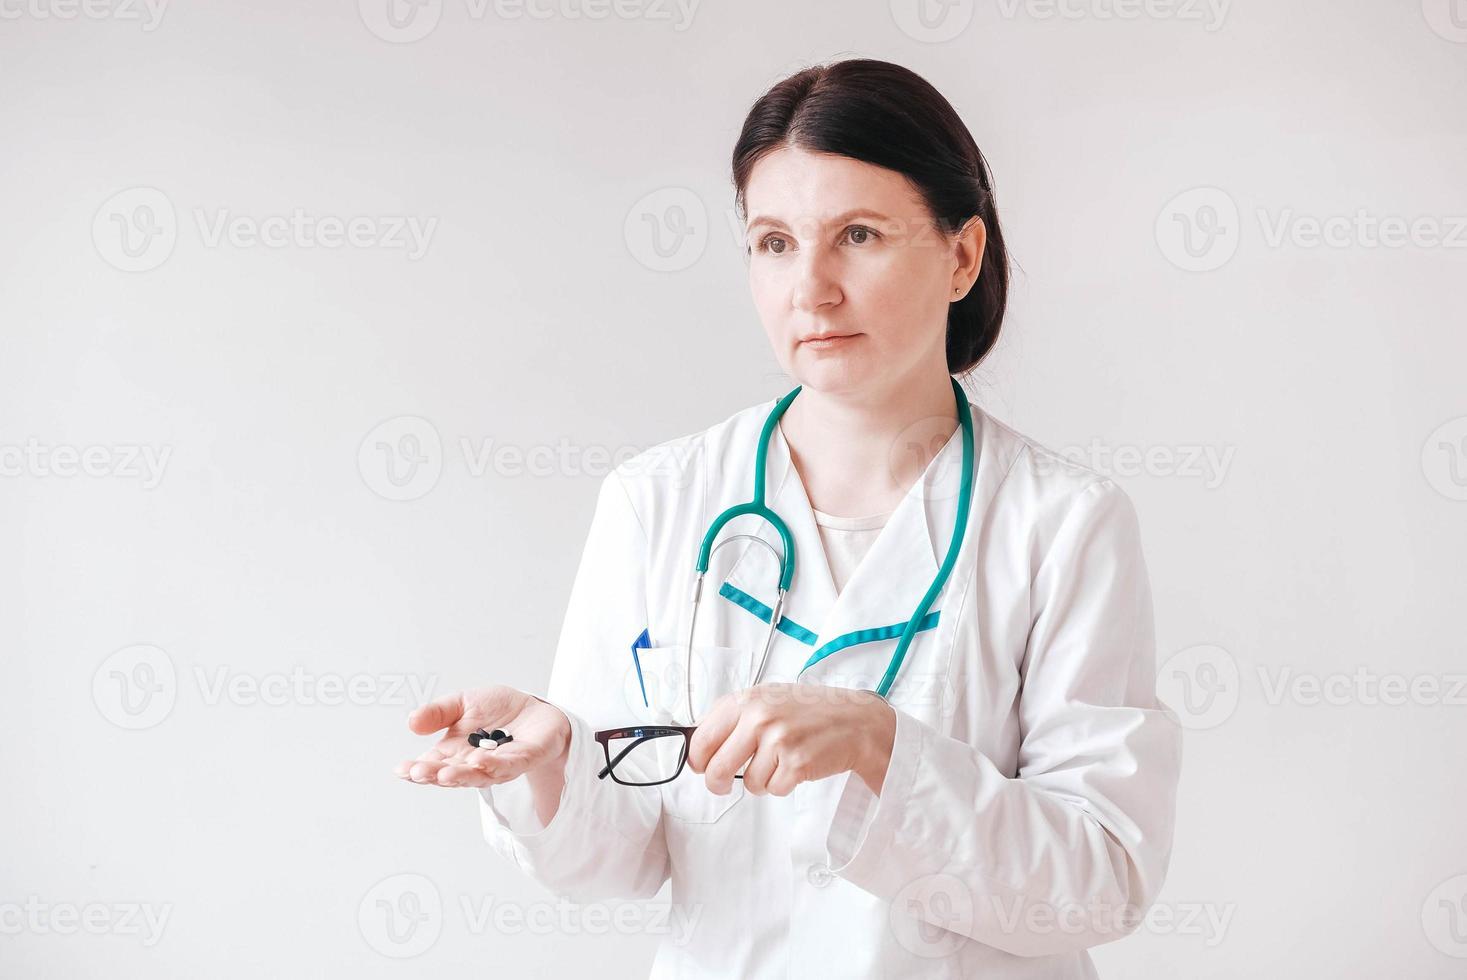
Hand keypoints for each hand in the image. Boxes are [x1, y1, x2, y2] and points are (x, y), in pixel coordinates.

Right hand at [396, 686, 570, 789]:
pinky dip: (494, 766)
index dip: (416, 769)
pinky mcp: (524, 760)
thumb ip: (438, 713)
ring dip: (461, 776)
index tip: (401, 769)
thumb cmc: (497, 710)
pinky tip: (480, 761)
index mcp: (455, 752)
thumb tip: (410, 722)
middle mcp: (473, 764)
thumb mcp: (462, 703)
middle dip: (434, 774)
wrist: (535, 708)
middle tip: (417, 772)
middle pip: (450, 774)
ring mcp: (498, 766)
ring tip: (444, 773)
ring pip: (477, 776)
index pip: (431, 764)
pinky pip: (508, 766)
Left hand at [686, 683, 895, 796]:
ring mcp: (778, 740)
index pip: (702, 737)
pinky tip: (795, 767)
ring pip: (748, 783)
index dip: (697, 759)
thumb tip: (700, 745)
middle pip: (717, 767)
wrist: (855, 720)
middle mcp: (759, 717)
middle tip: (722, 785)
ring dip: (761, 781)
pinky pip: (773, 789)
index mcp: (747, 699)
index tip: (701, 766)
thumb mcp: (768, 699)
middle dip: (717, 783)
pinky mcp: (796, 763)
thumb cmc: (809, 711)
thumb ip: (735, 718)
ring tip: (779, 762)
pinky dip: (781, 785)